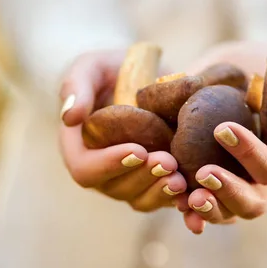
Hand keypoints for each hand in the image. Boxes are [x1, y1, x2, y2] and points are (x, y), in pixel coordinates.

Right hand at [59, 50, 186, 210]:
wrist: (149, 76)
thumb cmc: (112, 70)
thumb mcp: (91, 67)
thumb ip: (76, 86)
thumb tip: (70, 117)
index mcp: (79, 148)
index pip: (85, 169)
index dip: (109, 164)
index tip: (138, 150)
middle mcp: (102, 170)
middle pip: (116, 189)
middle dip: (143, 177)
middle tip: (168, 161)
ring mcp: (129, 180)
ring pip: (140, 199)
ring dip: (161, 191)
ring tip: (181, 177)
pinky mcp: (155, 182)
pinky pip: (163, 200)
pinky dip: (179, 200)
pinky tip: (195, 191)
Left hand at [173, 41, 266, 233]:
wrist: (251, 71)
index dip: (249, 154)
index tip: (222, 129)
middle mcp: (259, 178)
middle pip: (251, 202)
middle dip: (228, 192)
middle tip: (203, 175)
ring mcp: (233, 182)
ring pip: (225, 211)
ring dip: (205, 208)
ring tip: (183, 197)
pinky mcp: (207, 178)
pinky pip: (199, 202)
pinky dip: (185, 206)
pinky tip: (171, 200)